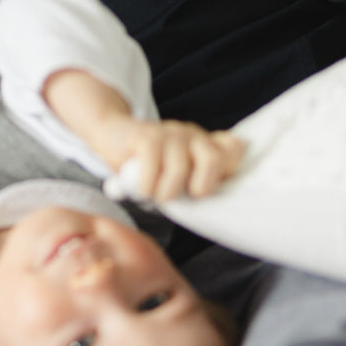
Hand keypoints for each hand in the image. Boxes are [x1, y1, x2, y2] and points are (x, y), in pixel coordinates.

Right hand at [43, 68, 242, 201]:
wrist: (111, 134)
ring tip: (155, 195)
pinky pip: (152, 163)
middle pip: (214, 158)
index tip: (207, 187)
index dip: (227, 170)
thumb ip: (191, 184)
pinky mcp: (146, 135)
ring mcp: (170, 133)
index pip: (234, 149)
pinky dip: (146, 185)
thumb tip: (206, 211)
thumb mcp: (174, 175)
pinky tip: (141, 189)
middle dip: (201, 186)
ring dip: (166, 192)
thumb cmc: (146, 164)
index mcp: (204, 145)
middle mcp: (191, 135)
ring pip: (179, 167)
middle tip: (184, 196)